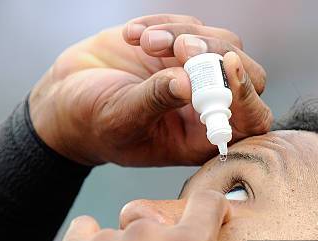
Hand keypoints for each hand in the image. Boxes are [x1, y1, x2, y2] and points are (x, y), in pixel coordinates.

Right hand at [29, 14, 272, 165]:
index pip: (249, 120)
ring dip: (184, 36)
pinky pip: (190, 25)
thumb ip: (155, 100)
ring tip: (144, 43)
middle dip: (217, 55)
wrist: (67, 99)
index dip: (248, 95)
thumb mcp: (120, 118)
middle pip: (247, 74)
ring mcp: (196, 74)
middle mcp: (206, 106)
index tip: (226, 66)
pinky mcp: (179, 46)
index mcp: (200, 138)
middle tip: (180, 49)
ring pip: (222, 44)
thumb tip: (189, 83)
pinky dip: (163, 25)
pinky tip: (132, 36)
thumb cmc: (94, 123)